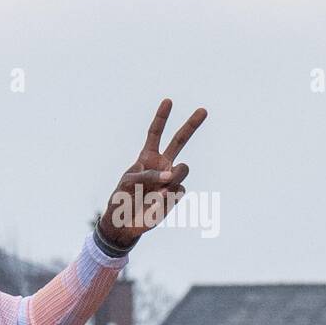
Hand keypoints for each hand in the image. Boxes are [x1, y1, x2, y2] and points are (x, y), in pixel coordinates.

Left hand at [98, 98, 206, 246]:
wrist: (124, 223)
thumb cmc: (122, 199)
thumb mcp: (128, 182)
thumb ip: (148, 175)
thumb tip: (171, 176)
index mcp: (147, 158)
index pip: (155, 134)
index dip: (161, 118)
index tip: (168, 101)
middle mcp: (162, 165)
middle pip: (180, 141)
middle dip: (191, 125)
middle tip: (203, 110)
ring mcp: (171, 179)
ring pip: (183, 169)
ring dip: (174, 175)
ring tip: (161, 187)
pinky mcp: (175, 195)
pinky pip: (178, 190)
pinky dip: (167, 196)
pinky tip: (157, 202)